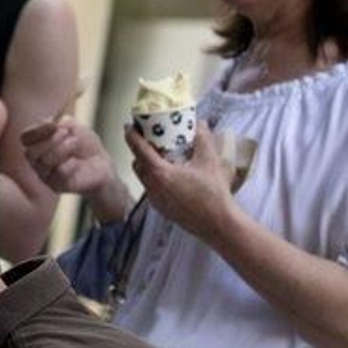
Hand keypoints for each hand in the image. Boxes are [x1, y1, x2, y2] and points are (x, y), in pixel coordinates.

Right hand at [20, 118, 117, 197]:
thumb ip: (61, 123)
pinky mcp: (57, 186)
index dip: (37, 130)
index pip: (25, 138)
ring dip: (62, 149)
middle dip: (50, 140)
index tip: (54, 124)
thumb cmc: (85, 145)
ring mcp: (45, 175)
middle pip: (30, 153)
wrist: (101, 163)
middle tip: (67, 134)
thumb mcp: (75, 127)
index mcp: (37, 145)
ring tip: (75, 143)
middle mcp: (37, 161)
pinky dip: (71, 164)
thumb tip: (52, 125)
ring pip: (44, 162)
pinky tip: (77, 162)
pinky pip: (60, 173)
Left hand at [125, 120, 236, 245]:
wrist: (218, 223)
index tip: (130, 125)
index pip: (138, 149)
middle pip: (137, 163)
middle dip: (140, 150)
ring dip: (147, 165)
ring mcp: (154, 199)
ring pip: (143, 177)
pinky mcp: (160, 208)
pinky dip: (155, 178)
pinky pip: (151, 189)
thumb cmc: (213, 193)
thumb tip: (200, 124)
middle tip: (150, 139)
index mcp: (159, 173)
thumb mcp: (210, 160)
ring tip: (161, 155)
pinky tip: (171, 175)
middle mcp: (152, 187)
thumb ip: (203, 138)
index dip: (132, 135)